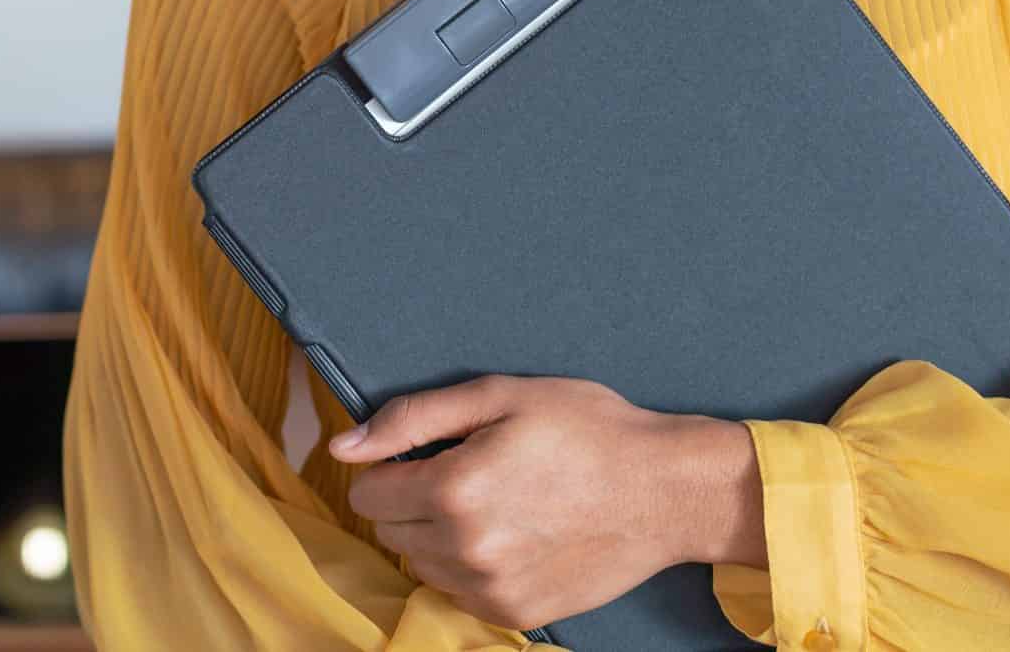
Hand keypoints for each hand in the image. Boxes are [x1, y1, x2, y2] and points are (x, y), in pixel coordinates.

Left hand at [327, 374, 762, 629]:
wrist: (664, 490)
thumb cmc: (587, 429)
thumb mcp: (497, 397)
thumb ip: (412, 419)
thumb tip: (345, 447)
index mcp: (454, 489)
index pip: (367, 494)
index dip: (388, 468)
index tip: (423, 454)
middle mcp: (466, 549)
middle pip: (390, 530)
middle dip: (410, 499)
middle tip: (464, 471)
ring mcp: (492, 589)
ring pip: (421, 564)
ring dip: (436, 535)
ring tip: (490, 502)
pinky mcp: (517, 614)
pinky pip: (458, 593)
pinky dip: (468, 566)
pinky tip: (509, 534)